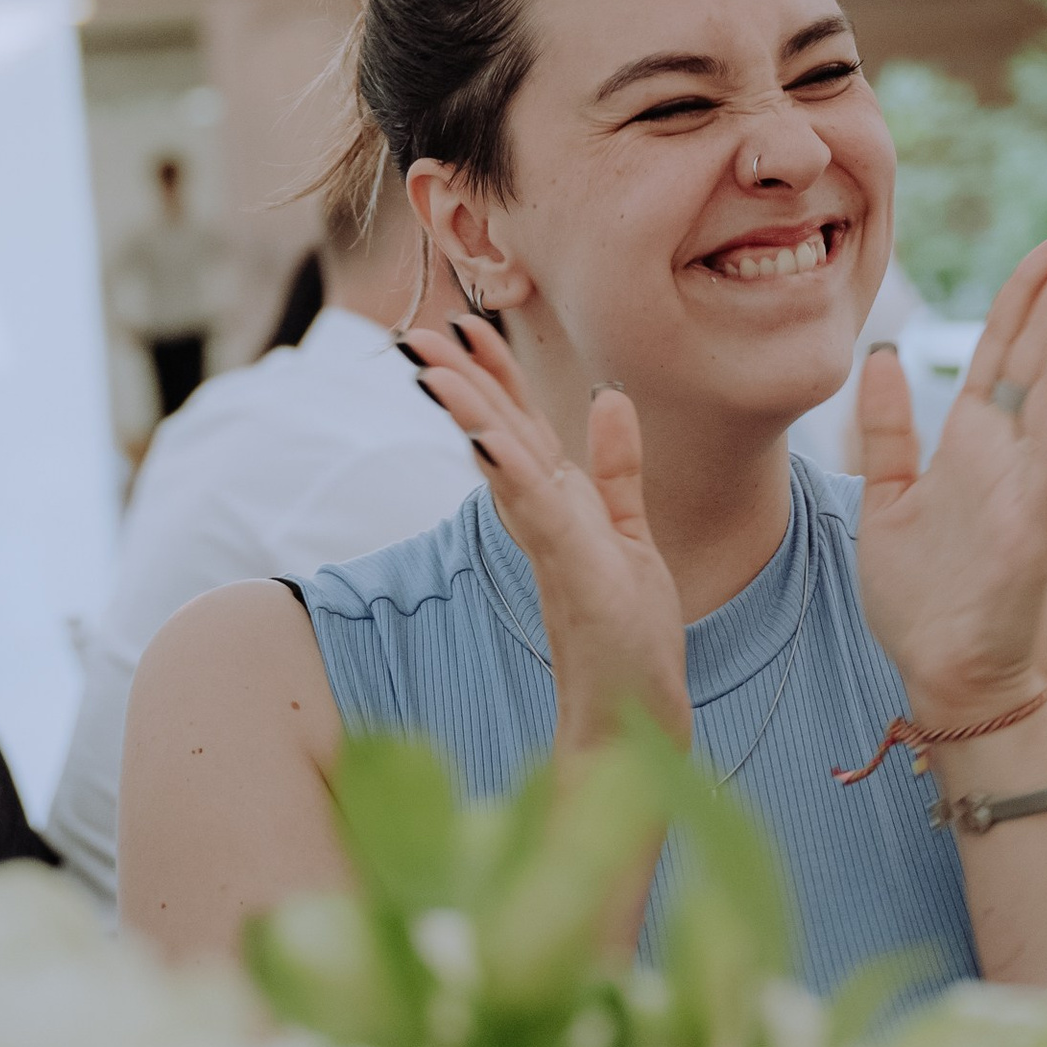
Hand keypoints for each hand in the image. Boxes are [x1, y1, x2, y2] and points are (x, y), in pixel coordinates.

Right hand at [403, 317, 691, 751]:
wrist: (632, 724)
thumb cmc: (628, 638)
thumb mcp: (629, 537)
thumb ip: (617, 470)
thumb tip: (608, 396)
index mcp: (558, 507)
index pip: (518, 427)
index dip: (493, 374)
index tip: (467, 323)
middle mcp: (546, 524)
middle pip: (497, 439)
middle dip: (461, 384)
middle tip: (413, 336)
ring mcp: (555, 549)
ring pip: (507, 469)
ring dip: (472, 419)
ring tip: (436, 372)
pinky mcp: (574, 577)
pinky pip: (541, 515)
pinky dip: (514, 475)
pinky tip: (489, 440)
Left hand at [853, 228, 1046, 718]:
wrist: (942, 675)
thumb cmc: (920, 597)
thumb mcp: (884, 497)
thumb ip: (886, 428)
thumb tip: (879, 355)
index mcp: (970, 438)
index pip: (1006, 343)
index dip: (1032, 288)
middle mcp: (1006, 450)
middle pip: (1043, 348)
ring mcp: (1027, 483)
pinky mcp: (1034, 523)